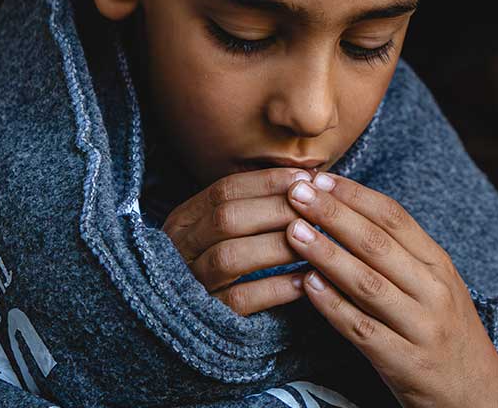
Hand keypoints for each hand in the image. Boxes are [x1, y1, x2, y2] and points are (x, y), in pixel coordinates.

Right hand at [162, 168, 314, 315]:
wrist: (186, 319)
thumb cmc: (219, 261)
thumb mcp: (219, 228)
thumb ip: (251, 206)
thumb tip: (303, 179)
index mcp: (185, 220)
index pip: (224, 190)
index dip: (266, 182)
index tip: (304, 179)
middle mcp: (182, 248)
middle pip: (227, 218)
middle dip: (276, 210)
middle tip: (316, 211)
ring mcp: (192, 283)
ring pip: (231, 257)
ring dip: (278, 247)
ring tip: (315, 243)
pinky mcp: (207, 316)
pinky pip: (240, 300)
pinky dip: (275, 288)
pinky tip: (303, 281)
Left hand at [284, 173, 497, 407]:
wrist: (478, 396)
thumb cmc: (445, 334)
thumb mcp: (436, 286)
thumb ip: (401, 255)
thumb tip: (349, 213)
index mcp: (439, 264)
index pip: (394, 217)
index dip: (354, 195)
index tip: (320, 179)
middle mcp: (433, 290)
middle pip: (377, 243)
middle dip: (333, 214)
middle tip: (297, 193)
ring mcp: (421, 326)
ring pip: (368, 282)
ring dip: (327, 254)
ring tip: (293, 233)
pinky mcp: (405, 362)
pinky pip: (362, 330)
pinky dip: (333, 306)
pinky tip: (308, 287)